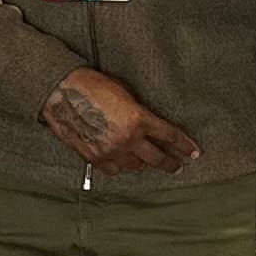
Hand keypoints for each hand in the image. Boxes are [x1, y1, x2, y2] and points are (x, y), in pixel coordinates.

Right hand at [42, 68, 200, 175]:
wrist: (62, 91)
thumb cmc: (92, 85)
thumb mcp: (125, 94)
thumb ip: (139, 113)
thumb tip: (150, 127)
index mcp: (138, 119)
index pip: (169, 136)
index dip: (184, 145)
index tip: (193, 152)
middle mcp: (127, 139)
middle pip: (157, 158)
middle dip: (171, 163)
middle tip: (179, 166)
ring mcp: (111, 151)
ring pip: (136, 166)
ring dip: (144, 164)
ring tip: (150, 163)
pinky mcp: (94, 158)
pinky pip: (115, 170)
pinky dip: (121, 166)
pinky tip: (125, 164)